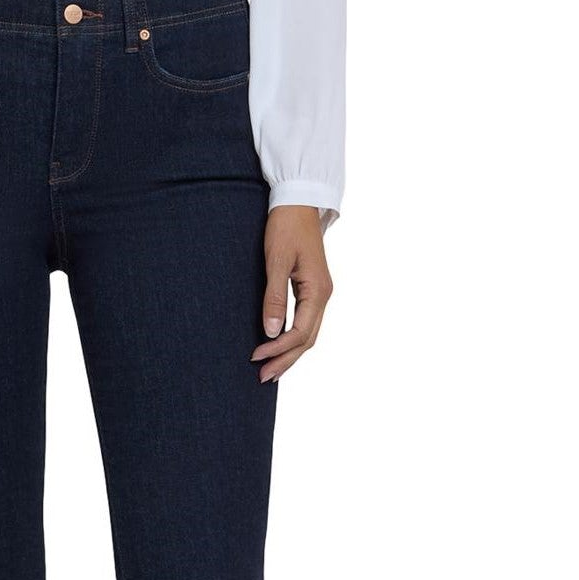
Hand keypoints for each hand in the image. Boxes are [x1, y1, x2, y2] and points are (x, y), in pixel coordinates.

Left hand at [252, 206, 332, 382]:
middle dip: (285, 360)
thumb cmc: (286, 227)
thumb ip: (274, 297)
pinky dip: (292, 339)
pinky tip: (279, 347)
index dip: (278, 349)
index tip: (255, 358)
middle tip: (262, 378)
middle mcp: (323, 295)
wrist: (298, 201)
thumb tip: (270, 331)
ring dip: (289, 354)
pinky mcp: (312, 289)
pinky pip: (306, 323)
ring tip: (270, 371)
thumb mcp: (277, 260)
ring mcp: (320, 293)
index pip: (300, 332)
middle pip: (307, 340)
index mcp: (318, 290)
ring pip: (308, 334)